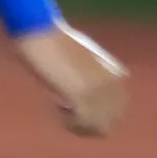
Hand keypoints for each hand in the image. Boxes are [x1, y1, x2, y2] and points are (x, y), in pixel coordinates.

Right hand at [15, 23, 127, 137]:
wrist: (39, 29)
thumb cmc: (54, 39)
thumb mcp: (81, 55)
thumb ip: (90, 72)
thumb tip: (84, 90)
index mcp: (116, 73)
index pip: (117, 111)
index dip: (95, 112)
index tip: (74, 102)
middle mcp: (111, 84)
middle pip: (110, 122)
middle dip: (88, 122)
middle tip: (65, 109)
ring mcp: (97, 90)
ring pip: (98, 128)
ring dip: (78, 124)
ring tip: (59, 107)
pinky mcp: (80, 93)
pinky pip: (82, 123)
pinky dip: (68, 122)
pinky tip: (54, 105)